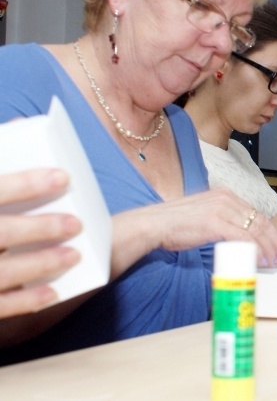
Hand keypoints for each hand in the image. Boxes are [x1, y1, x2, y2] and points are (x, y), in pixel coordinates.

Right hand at [0, 169, 81, 318]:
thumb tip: (13, 168)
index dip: (25, 184)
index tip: (62, 177)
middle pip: (1, 232)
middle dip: (41, 227)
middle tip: (75, 223)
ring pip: (3, 271)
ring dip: (41, 263)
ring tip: (73, 255)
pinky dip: (25, 300)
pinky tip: (52, 292)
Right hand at [111, 188, 276, 273]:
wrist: (154, 224)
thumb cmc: (175, 224)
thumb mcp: (205, 215)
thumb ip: (222, 220)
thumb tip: (236, 236)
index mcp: (225, 195)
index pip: (256, 214)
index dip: (269, 232)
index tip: (275, 246)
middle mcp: (226, 199)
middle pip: (260, 221)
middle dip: (273, 241)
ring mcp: (221, 209)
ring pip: (254, 230)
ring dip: (267, 248)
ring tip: (271, 261)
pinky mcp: (214, 222)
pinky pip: (243, 238)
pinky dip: (254, 249)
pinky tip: (259, 259)